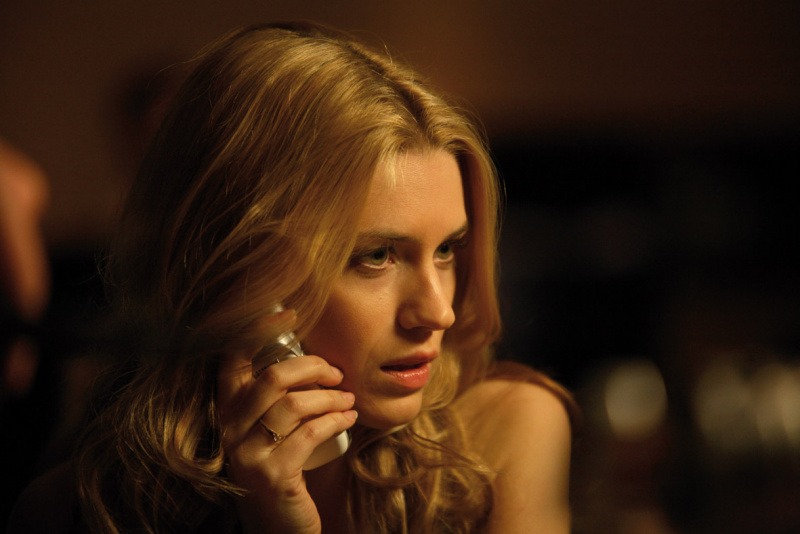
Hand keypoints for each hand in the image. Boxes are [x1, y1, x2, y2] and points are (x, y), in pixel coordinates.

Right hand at [216, 312, 356, 533]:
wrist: (278, 525)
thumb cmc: (281, 466)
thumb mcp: (271, 428)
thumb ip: (280, 396)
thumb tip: (318, 358)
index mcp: (227, 409)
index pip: (233, 358)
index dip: (258, 330)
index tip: (290, 312)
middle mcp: (228, 429)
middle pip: (272, 378)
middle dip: (313, 368)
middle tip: (337, 373)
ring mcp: (246, 453)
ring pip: (293, 405)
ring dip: (330, 397)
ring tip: (349, 401)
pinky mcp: (271, 475)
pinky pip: (309, 434)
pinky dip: (336, 420)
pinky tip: (349, 419)